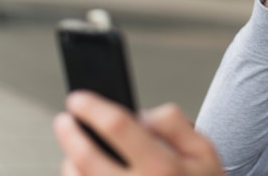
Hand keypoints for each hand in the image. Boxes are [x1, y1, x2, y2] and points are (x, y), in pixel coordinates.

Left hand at [53, 91, 223, 175]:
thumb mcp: (203, 150)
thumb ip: (173, 124)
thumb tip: (141, 115)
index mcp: (162, 168)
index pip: (118, 127)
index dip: (93, 108)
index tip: (79, 99)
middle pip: (86, 157)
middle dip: (69, 133)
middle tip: (64, 120)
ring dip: (71, 161)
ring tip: (78, 150)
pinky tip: (87, 171)